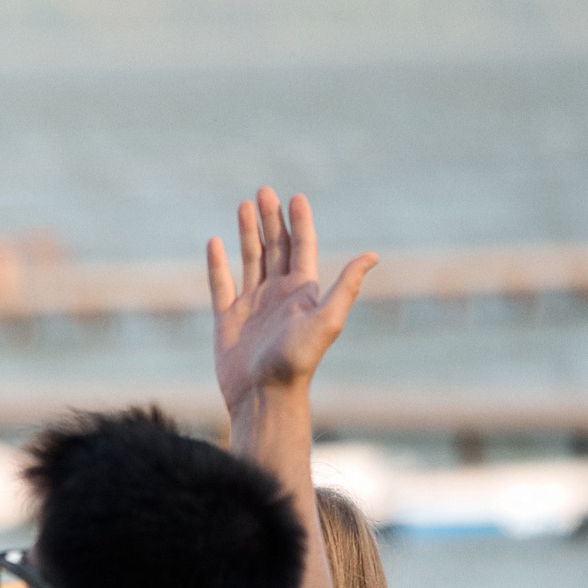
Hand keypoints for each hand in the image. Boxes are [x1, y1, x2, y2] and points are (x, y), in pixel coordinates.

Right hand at [206, 187, 375, 416]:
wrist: (263, 396)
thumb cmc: (297, 362)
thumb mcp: (327, 321)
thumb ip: (346, 286)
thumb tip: (372, 256)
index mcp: (302, 292)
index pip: (301, 248)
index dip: (299, 222)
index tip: (295, 197)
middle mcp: (277, 294)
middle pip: (275, 247)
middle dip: (270, 219)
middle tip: (264, 192)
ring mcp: (251, 306)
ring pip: (250, 260)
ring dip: (247, 234)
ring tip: (243, 206)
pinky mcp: (228, 320)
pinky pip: (220, 285)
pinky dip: (216, 264)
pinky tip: (214, 243)